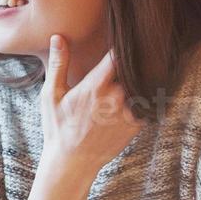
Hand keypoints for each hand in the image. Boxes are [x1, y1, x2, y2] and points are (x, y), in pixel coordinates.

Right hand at [38, 35, 141, 196]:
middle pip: (135, 68)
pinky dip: (149, 94)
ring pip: (145, 84)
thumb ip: (58, 64)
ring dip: (144, 75)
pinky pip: (149, 104)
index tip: (126, 37)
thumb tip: (58, 37)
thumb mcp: (51, 95)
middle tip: (139, 48)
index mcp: (95, 86)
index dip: (124, 44)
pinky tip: (147, 86)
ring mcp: (128, 113)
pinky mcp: (136, 125)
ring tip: (146, 64)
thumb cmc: (58, 127)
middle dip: (136, 59)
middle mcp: (116, 98)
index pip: (118, 55)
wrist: (72, 163)